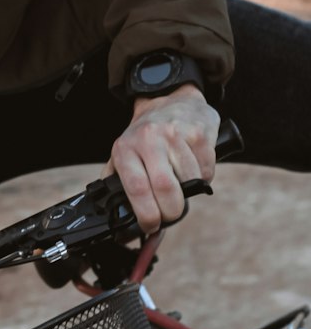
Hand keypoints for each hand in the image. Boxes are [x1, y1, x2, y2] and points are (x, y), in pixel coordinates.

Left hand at [102, 84, 219, 233]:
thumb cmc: (145, 137)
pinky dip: (204, 178)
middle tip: (171, 215)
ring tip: (182, 185)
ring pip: (190, 180)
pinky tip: (194, 168)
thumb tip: (127, 230)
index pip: (136, 189)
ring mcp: (175, 134)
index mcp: (125, 149)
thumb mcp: (124, 157)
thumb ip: (121, 189)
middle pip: (165, 188)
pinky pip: (206, 169)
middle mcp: (148, 139)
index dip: (147, 215)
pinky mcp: (199, 132)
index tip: (151, 225)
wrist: (169, 98)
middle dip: (171, 212)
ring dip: (190, 193)